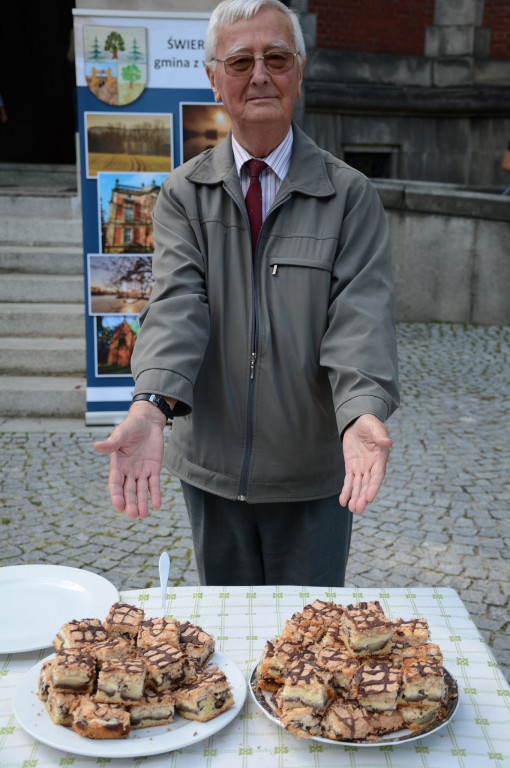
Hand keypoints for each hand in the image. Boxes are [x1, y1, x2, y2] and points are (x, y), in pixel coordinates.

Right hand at [94, 402, 165, 519]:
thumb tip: (97, 446)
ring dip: (142, 503)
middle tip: (132, 515)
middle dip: (130, 503)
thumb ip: (112, 443)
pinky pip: (154, 484)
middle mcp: (128, 471)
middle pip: (128, 491)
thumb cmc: (131, 426)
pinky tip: (157, 505)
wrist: (148, 421)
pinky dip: (155, 494)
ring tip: (143, 515)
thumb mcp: (121, 434)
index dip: (116, 495)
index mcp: (117, 465)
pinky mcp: (154, 469)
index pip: (115, 484)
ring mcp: (141, 471)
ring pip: (141, 490)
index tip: (119, 506)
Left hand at [340, 414, 392, 513]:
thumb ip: (380, 435)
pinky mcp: (352, 467)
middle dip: (362, 497)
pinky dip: (346, 491)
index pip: (377, 476)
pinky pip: (349, 481)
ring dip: (355, 497)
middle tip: (357, 509)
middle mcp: (372, 466)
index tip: (369, 498)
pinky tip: (343, 501)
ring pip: (358, 486)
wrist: (358, 422)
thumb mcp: (375, 426)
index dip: (373, 487)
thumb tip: (388, 442)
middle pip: (367, 484)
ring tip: (351, 509)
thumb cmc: (369, 423)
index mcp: (380, 458)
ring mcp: (362, 468)